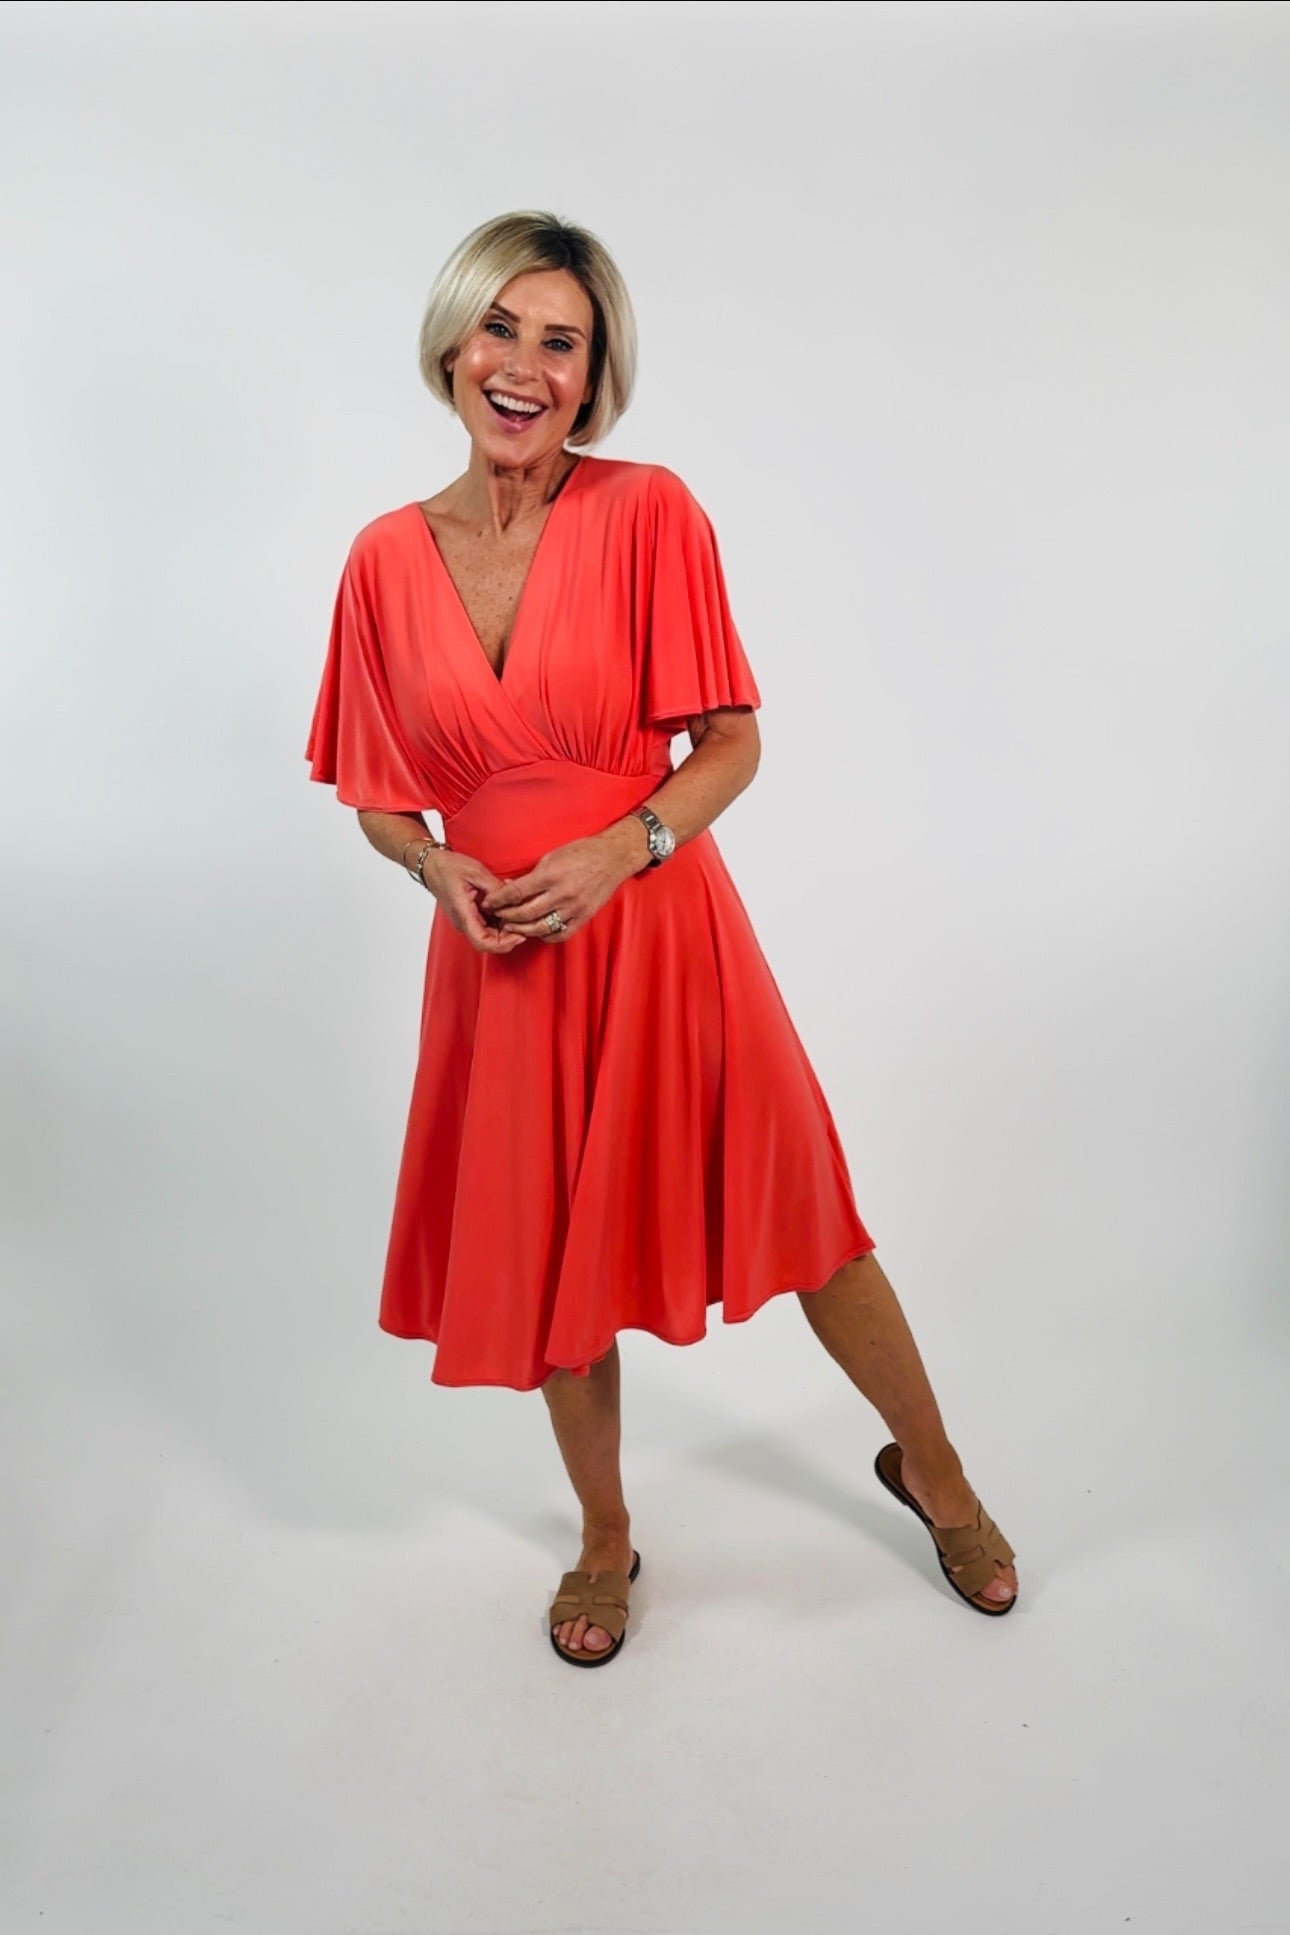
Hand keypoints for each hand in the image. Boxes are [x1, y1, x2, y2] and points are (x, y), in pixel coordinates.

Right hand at [421, 846, 527, 953]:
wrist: (432, 865)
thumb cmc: (448, 868)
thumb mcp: (476, 873)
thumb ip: (496, 889)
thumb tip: (514, 900)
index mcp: (463, 914)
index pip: (484, 942)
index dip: (505, 944)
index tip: (520, 935)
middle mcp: (464, 923)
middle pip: (490, 943)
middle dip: (510, 936)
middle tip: (526, 923)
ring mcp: (467, 921)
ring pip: (491, 936)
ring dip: (506, 928)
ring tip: (519, 912)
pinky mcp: (470, 917)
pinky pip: (488, 926)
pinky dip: (500, 921)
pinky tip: (509, 909)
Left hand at [479, 824, 644, 941]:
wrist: (613, 857)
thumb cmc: (581, 852)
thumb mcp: (552, 856)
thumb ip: (532, 875)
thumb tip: (511, 888)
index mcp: (551, 874)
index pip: (516, 892)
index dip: (499, 900)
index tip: (489, 902)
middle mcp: (562, 893)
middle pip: (525, 913)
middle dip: (506, 916)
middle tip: (497, 916)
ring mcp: (574, 908)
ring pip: (540, 928)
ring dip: (522, 929)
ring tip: (512, 926)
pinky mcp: (583, 917)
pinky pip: (560, 934)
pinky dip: (546, 936)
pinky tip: (537, 932)